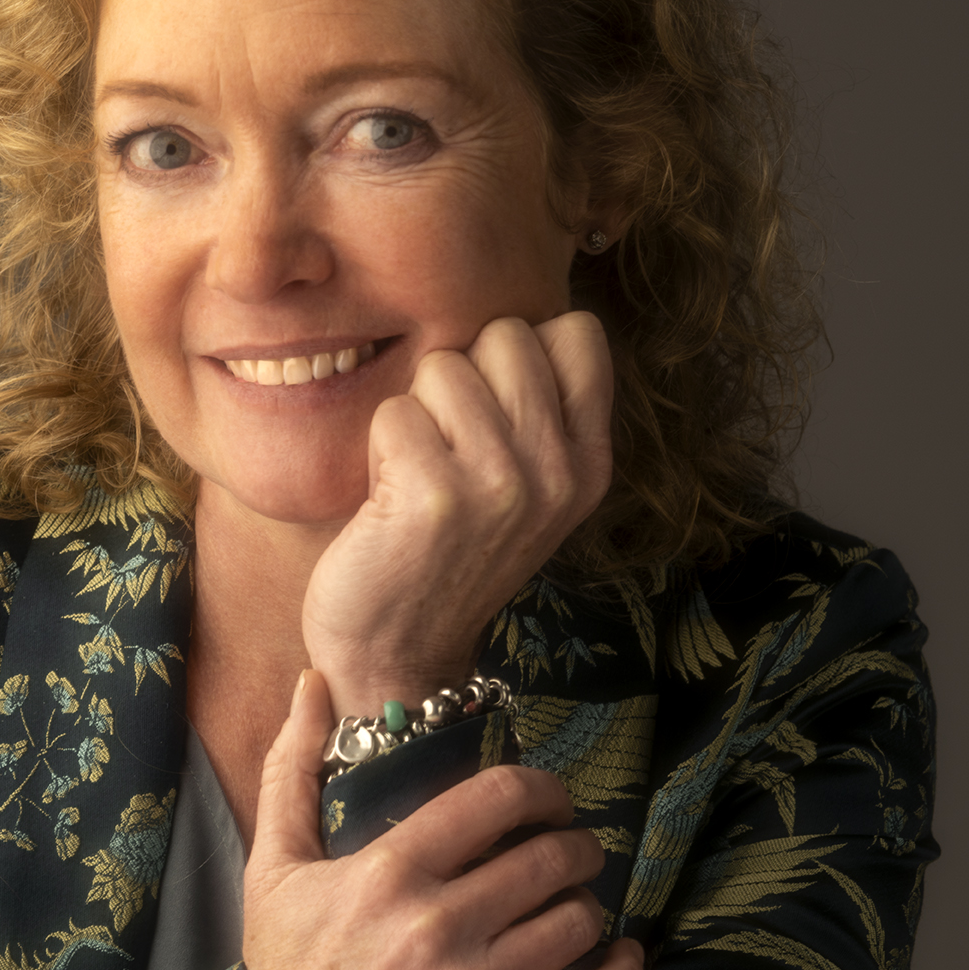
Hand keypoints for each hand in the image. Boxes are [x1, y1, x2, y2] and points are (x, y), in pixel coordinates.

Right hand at [244, 671, 644, 969]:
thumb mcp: (272, 865)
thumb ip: (291, 767)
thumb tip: (312, 683)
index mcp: (389, 871)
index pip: (498, 798)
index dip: (542, 787)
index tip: (551, 797)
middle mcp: (436, 926)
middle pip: (549, 858)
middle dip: (575, 844)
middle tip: (575, 848)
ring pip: (574, 924)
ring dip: (589, 905)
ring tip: (578, 903)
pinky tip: (620, 958)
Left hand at [301, 312, 611, 716]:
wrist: (397, 652)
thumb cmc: (445, 551)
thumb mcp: (525, 486)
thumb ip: (535, 408)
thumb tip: (515, 317)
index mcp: (589, 462)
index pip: (576, 331)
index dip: (517, 351)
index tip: (492, 408)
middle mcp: (559, 471)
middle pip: (504, 334)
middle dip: (459, 377)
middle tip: (446, 449)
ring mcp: (503, 483)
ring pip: (442, 366)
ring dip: (414, 414)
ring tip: (418, 476)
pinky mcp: (437, 495)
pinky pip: (395, 411)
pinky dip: (379, 448)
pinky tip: (390, 501)